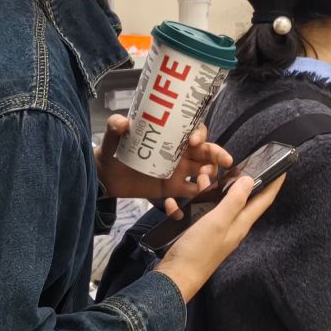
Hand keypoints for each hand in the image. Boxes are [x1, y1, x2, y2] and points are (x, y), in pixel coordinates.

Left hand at [97, 117, 231, 210]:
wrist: (105, 177)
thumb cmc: (112, 152)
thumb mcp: (113, 138)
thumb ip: (115, 128)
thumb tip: (121, 123)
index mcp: (170, 137)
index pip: (193, 131)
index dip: (200, 134)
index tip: (194, 141)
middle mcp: (179, 153)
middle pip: (206, 152)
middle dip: (218, 155)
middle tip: (226, 161)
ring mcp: (178, 172)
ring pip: (203, 172)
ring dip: (209, 177)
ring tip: (203, 185)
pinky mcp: (172, 189)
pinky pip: (189, 194)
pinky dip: (194, 199)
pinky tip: (187, 207)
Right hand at [156, 174, 285, 301]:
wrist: (175, 278)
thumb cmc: (198, 250)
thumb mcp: (218, 222)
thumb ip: (234, 201)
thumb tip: (250, 180)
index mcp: (241, 224)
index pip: (264, 200)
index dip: (274, 183)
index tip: (283, 167)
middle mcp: (232, 226)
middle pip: (242, 199)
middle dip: (240, 180)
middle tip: (233, 164)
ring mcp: (217, 230)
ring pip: (220, 203)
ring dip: (213, 189)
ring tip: (202, 177)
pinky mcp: (201, 233)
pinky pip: (202, 212)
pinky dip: (195, 202)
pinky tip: (183, 200)